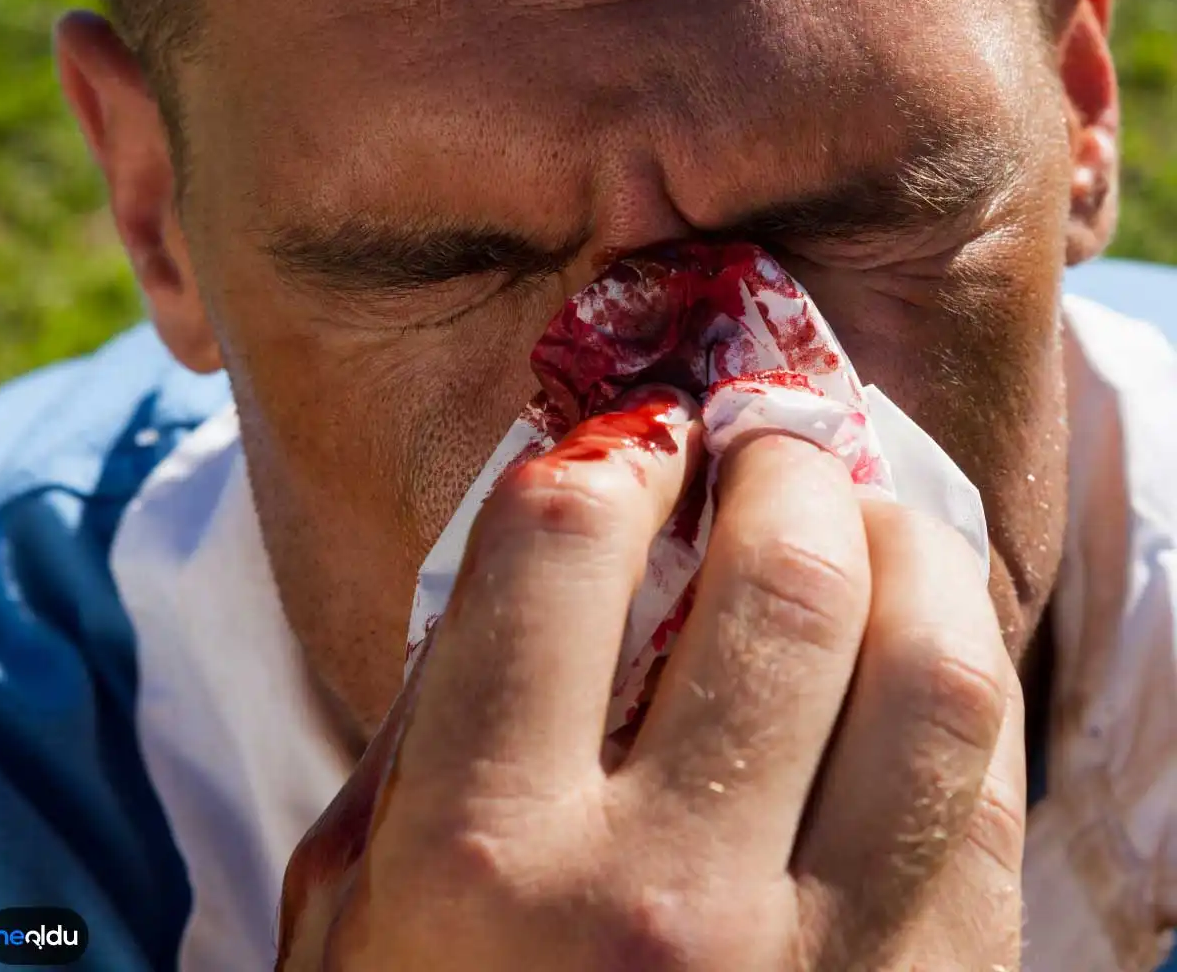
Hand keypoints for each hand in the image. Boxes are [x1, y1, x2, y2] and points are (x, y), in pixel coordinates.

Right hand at [277, 389, 1023, 970]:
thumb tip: (571, 525)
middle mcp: (660, 904)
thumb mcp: (359, 890)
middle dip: (783, 463)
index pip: (564, 538)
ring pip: (935, 669)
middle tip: (766, 446)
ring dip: (909, 549)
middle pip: (787, 576)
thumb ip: (446, 702)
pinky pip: (987, 793)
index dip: (613, 446)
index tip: (640, 442)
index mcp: (483, 849)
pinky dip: (961, 674)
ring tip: (861, 528)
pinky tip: (909, 652)